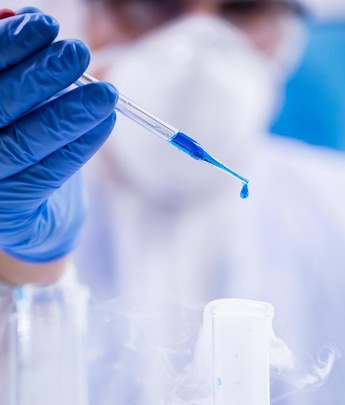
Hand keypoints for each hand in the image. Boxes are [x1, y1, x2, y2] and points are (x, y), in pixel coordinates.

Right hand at [0, 9, 117, 262]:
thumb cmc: (15, 140)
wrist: (26, 214)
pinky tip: (104, 123)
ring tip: (105, 93)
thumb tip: (20, 15)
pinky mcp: (8, 213)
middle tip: (78, 52)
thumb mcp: (11, 97)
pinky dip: (78, 146)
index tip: (45, 24)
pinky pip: (47, 175)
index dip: (8, 46)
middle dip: (40, 76)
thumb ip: (11, 62)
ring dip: (68, 113)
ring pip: (25, 142)